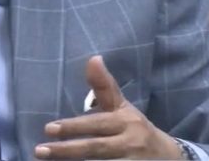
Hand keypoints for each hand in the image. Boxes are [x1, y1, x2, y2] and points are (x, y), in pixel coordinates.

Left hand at [34, 55, 183, 159]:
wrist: (168, 157)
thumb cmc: (134, 127)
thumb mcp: (122, 107)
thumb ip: (104, 86)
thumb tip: (93, 58)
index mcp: (125, 122)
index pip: (96, 124)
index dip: (73, 127)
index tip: (48, 129)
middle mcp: (130, 143)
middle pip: (95, 149)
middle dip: (67, 151)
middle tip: (39, 151)